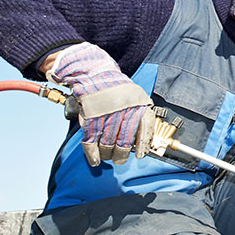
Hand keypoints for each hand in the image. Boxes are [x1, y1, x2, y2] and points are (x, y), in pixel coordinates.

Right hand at [46, 43, 153, 165]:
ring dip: (107, 154)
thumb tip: (145, 142)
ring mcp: (106, 114)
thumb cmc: (117, 90)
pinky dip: (92, 154)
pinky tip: (95, 160)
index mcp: (137, 104)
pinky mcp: (89, 117)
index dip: (142, 144)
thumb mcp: (135, 97)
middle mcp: (123, 109)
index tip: (140, 156)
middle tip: (120, 160)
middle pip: (124, 141)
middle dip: (121, 154)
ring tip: (107, 157)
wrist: (94, 74)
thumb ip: (140, 116)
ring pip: (107, 143)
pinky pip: (91, 141)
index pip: (144, 128)